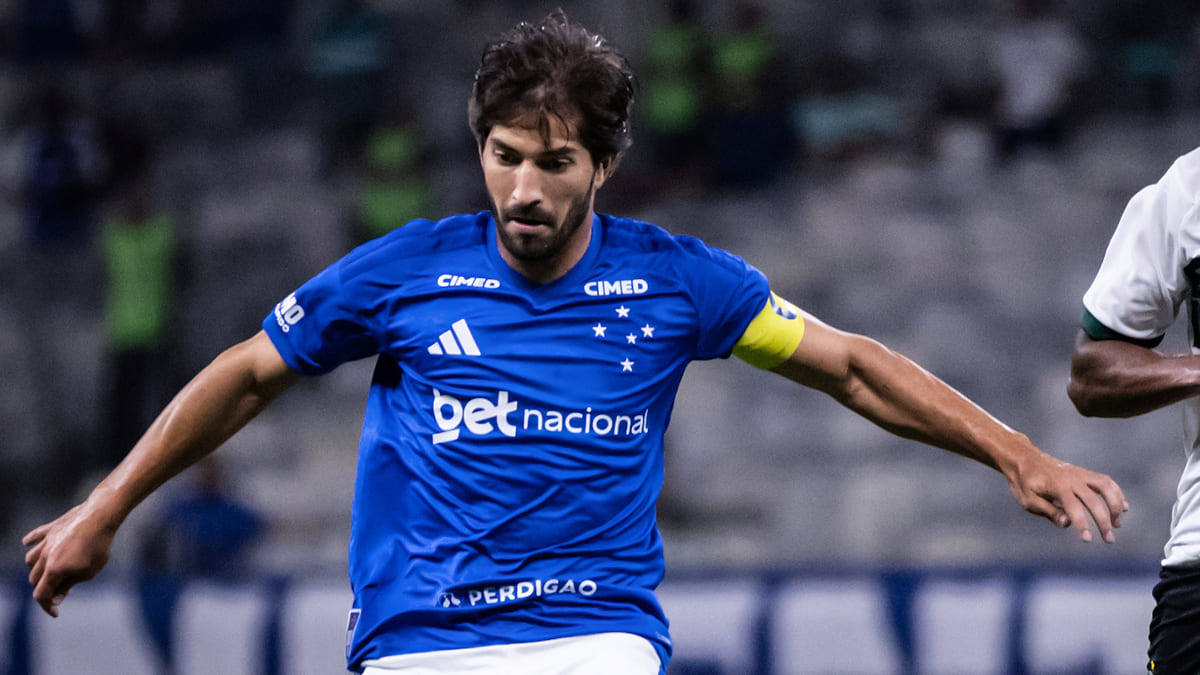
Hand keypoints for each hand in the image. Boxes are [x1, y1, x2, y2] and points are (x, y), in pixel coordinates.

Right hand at [22, 503, 118, 616]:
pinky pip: (34, 537)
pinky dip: (30, 542)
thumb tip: (56, 598)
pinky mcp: (51, 528)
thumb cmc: (98, 545)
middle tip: (64, 591)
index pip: (42, 595)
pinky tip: (28, 543)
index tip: (56, 612)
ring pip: (30, 560)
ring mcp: (46, 541)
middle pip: (35, 579)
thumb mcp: (89, 572)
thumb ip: (69, 585)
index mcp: (54, 570)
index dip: (47, 606)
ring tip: (50, 571)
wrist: (100, 516)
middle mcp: (44, 556)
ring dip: (37, 569)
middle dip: (46, 589)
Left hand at [1008, 452, 1126, 542]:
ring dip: (1115, 506)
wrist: (1024, 459)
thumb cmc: (1024, 483)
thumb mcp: (1028, 500)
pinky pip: (1106, 481)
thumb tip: (1067, 524)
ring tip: (1117, 524)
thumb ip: (1048, 511)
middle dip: (1104, 522)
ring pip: (1106, 487)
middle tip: (1109, 540)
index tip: (1088, 540)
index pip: (1074, 508)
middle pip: (1093, 501)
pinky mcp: (1084, 473)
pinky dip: (1117, 493)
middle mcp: (1072, 478)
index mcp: (1056, 486)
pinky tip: (1123, 507)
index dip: (1082, 525)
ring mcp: (1080, 474)